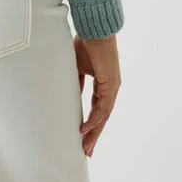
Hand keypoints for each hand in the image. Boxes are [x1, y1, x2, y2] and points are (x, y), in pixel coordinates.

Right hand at [74, 34, 121, 157]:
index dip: (89, 122)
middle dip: (93, 135)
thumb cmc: (86, 42)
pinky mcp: (112, 86)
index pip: (96, 108)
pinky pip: (103, 108)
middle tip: (86, 150)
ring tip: (85, 147)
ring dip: (94, 132)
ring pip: (103, 116)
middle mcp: (109, 88)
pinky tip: (85, 129)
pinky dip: (94, 120)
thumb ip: (76, 82)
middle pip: (101, 117)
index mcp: (102, 83)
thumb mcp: (77, 66)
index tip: (80, 135)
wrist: (95, 30)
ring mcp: (112, 88)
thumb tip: (69, 95)